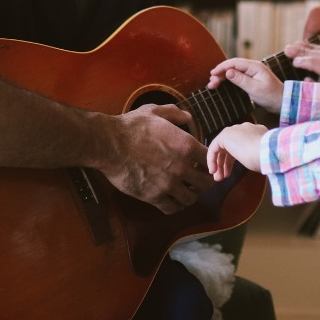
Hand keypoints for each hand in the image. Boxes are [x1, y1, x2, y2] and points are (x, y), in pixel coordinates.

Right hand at [98, 103, 212, 213]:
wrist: (108, 144)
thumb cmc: (130, 127)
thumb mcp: (154, 111)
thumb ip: (174, 114)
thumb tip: (188, 117)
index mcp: (185, 144)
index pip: (210, 160)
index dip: (208, 162)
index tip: (201, 163)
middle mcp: (181, 166)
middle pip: (206, 183)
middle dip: (203, 181)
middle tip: (195, 179)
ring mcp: (168, 184)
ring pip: (191, 199)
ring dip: (189, 195)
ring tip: (184, 190)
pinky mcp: (154, 197)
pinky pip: (173, 209)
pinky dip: (175, 206)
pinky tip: (171, 200)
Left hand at [207, 123, 267, 179]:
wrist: (268, 152)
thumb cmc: (268, 159)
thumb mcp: (260, 157)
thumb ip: (254, 156)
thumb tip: (252, 162)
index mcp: (256, 132)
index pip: (240, 145)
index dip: (233, 160)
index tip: (230, 173)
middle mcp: (244, 129)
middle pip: (230, 146)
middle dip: (225, 163)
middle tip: (222, 177)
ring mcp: (234, 131)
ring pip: (222, 147)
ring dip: (218, 163)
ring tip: (218, 178)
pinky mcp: (225, 135)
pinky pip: (214, 147)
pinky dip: (212, 159)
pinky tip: (213, 171)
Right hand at [208, 58, 283, 111]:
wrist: (283, 102)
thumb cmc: (271, 96)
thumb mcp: (255, 89)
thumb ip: (241, 80)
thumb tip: (228, 72)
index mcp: (254, 66)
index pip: (234, 63)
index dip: (222, 67)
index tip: (212, 74)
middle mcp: (253, 67)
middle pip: (232, 66)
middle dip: (220, 73)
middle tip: (211, 83)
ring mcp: (252, 72)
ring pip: (233, 71)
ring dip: (222, 76)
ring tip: (213, 84)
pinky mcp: (251, 78)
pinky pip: (237, 76)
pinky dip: (228, 79)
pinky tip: (221, 83)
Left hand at [288, 4, 319, 84]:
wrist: (288, 107)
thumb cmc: (300, 79)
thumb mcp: (304, 55)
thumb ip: (312, 32)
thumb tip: (318, 7)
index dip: (307, 46)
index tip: (289, 49)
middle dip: (307, 51)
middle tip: (288, 53)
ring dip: (310, 62)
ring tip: (295, 63)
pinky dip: (313, 81)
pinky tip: (302, 82)